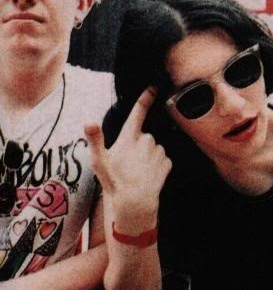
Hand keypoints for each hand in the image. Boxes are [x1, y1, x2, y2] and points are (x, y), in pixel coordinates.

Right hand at [85, 87, 171, 222]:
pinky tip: (148, 176)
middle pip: (143, 135)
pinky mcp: (167, 162)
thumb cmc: (115, 181)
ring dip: (147, 156)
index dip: (145, 98)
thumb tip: (88, 122)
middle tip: (128, 163)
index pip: (138, 112)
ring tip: (138, 171)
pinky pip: (162, 160)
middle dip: (137, 145)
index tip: (153, 88)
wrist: (136, 202)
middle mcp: (147, 140)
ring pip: (153, 148)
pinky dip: (157, 166)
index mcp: (129, 136)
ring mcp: (159, 151)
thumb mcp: (99, 161)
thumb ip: (95, 140)